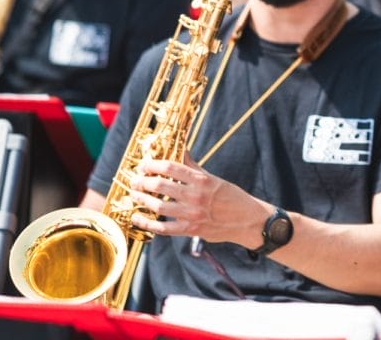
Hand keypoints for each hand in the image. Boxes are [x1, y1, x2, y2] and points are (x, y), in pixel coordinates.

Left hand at [128, 155, 264, 246]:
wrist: (246, 221)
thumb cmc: (231, 197)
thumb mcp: (213, 178)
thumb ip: (193, 167)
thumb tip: (180, 149)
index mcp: (202, 180)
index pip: (171, 168)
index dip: (153, 165)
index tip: (144, 165)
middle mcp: (196, 196)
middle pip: (161, 186)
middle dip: (143, 182)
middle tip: (135, 180)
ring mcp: (192, 215)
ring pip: (159, 206)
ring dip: (142, 199)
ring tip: (134, 194)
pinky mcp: (190, 230)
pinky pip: (163, 228)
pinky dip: (147, 223)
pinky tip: (137, 217)